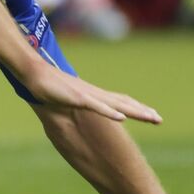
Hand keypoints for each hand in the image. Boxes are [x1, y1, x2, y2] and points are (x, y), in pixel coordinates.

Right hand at [21, 64, 161, 124]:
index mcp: (93, 95)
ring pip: (116, 105)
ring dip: (134, 111)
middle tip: (159, 119)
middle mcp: (95, 94)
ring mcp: (88, 95)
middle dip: (142, 111)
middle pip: (123, 103)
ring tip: (151, 117)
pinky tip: (122, 118)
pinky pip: (97, 106)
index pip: (120, 102)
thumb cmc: (47, 86)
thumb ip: (74, 102)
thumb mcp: (65, 97)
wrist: (34, 74)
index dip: (136, 108)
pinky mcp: (78, 98)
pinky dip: (110, 112)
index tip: (151, 115)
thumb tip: (79, 107)